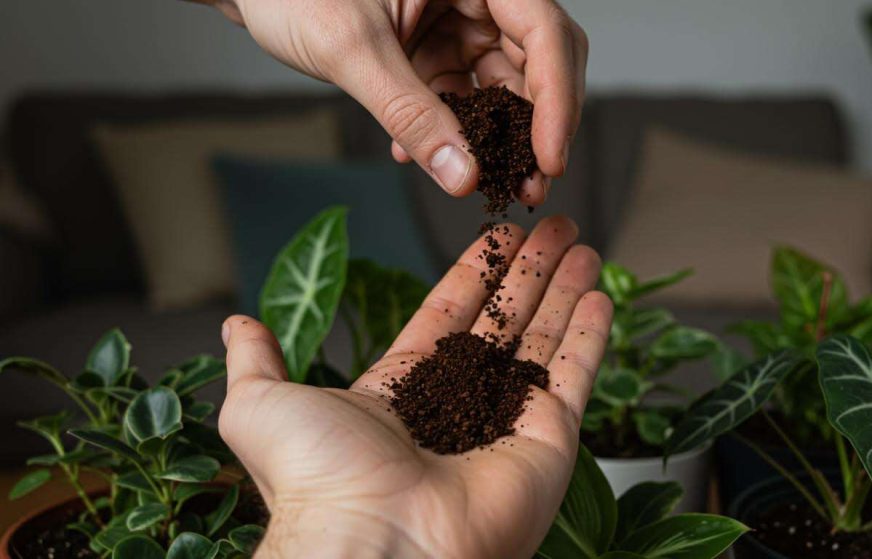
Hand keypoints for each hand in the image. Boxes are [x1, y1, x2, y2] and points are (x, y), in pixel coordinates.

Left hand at [202, 0, 587, 203]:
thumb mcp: (352, 49)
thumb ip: (410, 112)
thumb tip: (465, 176)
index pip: (544, 31)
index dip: (558, 98)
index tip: (551, 158)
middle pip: (539, 61)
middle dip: (538, 126)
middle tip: (532, 183)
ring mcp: (458, 24)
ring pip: (505, 86)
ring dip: (499, 140)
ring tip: (490, 185)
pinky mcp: (437, 51)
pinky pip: (464, 98)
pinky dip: (453, 133)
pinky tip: (424, 156)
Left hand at [217, 216, 611, 558]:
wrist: (374, 541)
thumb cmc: (317, 477)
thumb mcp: (261, 404)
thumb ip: (257, 360)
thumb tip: (238, 324)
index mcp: (399, 393)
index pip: (448, 314)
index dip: (476, 273)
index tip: (499, 234)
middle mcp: (458, 406)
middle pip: (503, 321)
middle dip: (529, 272)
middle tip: (554, 226)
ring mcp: (506, 422)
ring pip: (544, 340)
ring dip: (564, 290)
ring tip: (582, 244)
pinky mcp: (549, 440)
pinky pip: (576, 376)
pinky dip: (592, 335)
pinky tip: (601, 293)